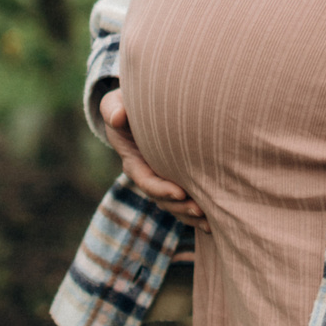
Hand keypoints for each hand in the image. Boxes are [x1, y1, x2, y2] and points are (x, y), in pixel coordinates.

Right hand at [99, 87, 207, 230]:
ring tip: (210, 221)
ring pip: (174, 205)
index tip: (181, 192)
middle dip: (181, 206)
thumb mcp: (114, 104)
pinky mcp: (174, 180)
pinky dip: (195, 213)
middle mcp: (147, 176)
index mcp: (133, 161)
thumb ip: (112, 109)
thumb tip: (117, 117)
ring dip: (190, 214)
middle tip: (201, 210)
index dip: (162, 189)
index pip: (147, 181)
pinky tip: (213, 219)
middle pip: (163, 199)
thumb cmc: (126, 106)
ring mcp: (160, 180)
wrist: (137, 112)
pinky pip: (183, 202)